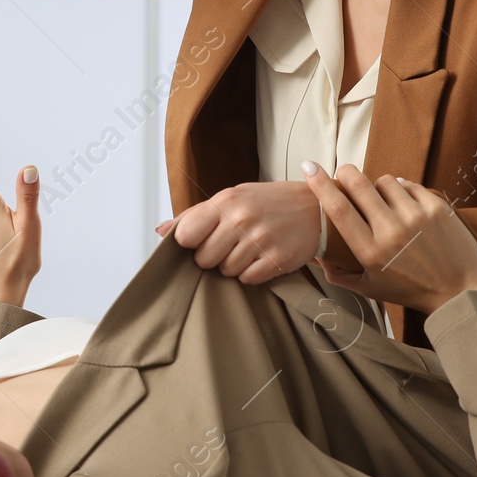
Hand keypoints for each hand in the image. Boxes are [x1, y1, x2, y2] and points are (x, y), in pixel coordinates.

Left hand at [152, 181, 320, 284]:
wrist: (316, 208)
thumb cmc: (267, 203)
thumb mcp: (232, 197)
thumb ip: (195, 215)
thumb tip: (160, 230)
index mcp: (226, 201)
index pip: (186, 234)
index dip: (191, 243)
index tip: (201, 241)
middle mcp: (241, 219)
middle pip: (204, 258)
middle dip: (213, 257)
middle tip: (230, 245)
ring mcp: (261, 239)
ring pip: (226, 271)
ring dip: (234, 266)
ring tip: (250, 249)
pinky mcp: (278, 259)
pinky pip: (248, 279)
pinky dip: (252, 273)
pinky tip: (262, 258)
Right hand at [300, 161, 476, 315]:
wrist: (459, 291)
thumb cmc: (410, 290)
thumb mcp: (370, 288)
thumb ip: (340, 275)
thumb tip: (317, 257)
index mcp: (370, 252)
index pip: (338, 209)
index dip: (319, 184)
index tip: (308, 167)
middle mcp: (391, 231)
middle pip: (358, 184)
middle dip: (345, 173)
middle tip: (344, 174)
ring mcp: (416, 217)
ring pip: (384, 181)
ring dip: (378, 186)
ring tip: (383, 201)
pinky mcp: (437, 208)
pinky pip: (409, 185)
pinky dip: (402, 190)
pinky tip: (404, 204)